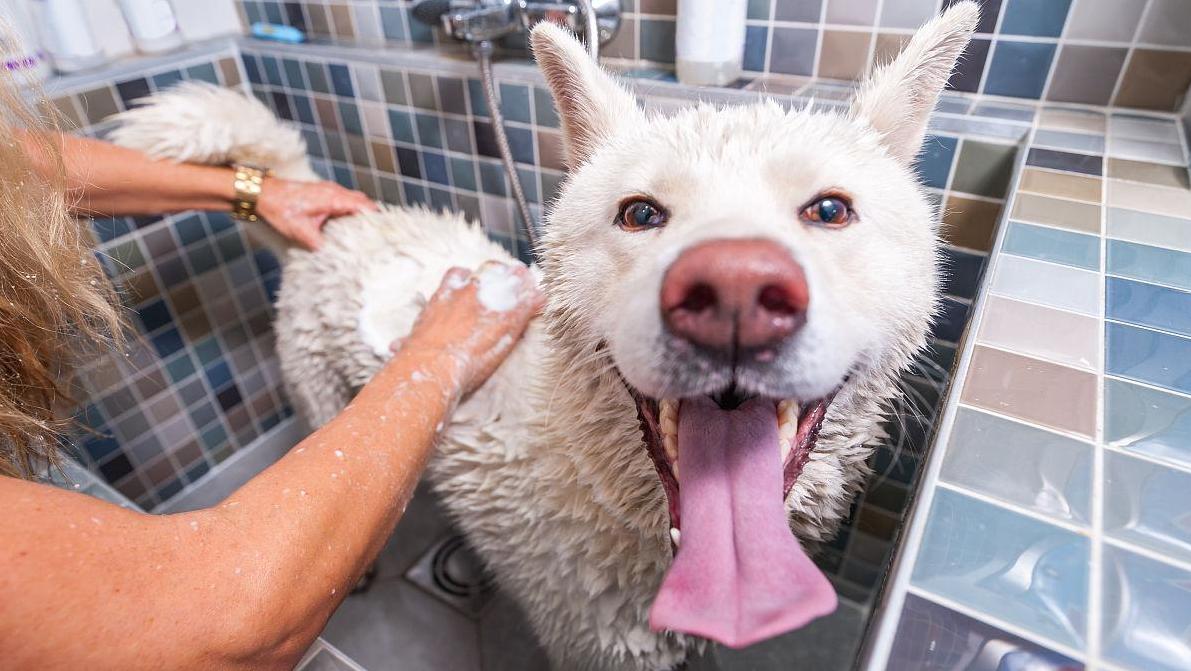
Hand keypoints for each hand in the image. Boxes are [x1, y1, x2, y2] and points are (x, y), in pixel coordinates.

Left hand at [256, 178, 377, 249]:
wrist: (262, 193)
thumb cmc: (280, 209)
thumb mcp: (301, 232)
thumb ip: (320, 244)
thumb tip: (334, 256)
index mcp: (334, 199)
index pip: (365, 206)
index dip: (377, 218)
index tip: (385, 231)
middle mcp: (334, 191)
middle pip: (363, 201)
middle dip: (372, 216)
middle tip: (377, 234)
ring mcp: (328, 189)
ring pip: (354, 199)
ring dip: (360, 212)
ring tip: (364, 231)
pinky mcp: (322, 191)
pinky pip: (344, 198)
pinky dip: (350, 209)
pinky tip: (345, 223)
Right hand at [396, 262, 543, 396]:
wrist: (432, 364)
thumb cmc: (416, 358)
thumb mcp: (409, 343)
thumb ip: (406, 341)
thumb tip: (394, 346)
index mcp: (444, 294)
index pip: (459, 274)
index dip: (469, 281)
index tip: (472, 287)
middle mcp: (468, 291)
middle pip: (489, 270)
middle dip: (497, 276)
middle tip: (504, 285)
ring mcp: (490, 301)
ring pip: (513, 279)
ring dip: (520, 283)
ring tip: (528, 285)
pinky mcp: (509, 317)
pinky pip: (530, 301)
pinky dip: (537, 301)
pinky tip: (542, 302)